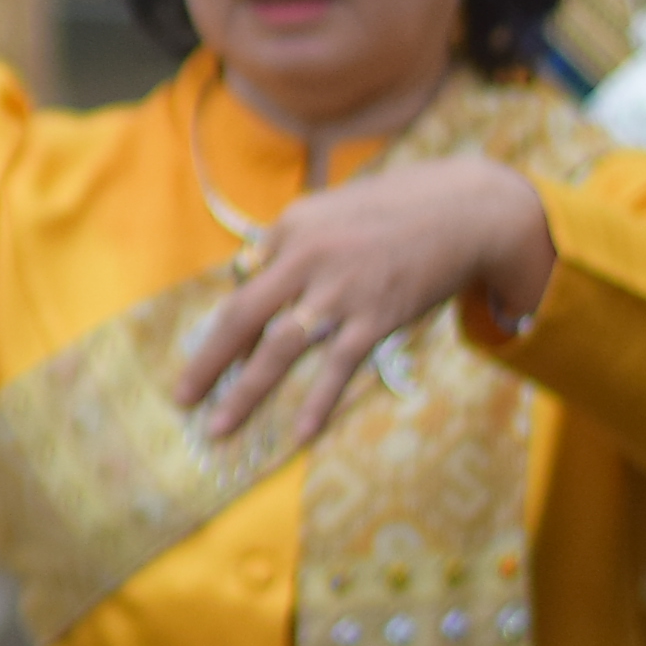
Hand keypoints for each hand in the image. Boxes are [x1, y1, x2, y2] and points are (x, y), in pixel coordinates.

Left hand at [173, 157, 554, 446]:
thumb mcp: (328, 213)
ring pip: (279, 348)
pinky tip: (299, 433)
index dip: (227, 325)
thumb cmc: (390, 214)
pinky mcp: (377, 317)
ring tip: (218, 425)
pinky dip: (318, 402)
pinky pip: (339, 366)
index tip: (211, 356)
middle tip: (181, 398)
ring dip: (245, 390)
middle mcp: (306, 258)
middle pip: (241, 316)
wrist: (465, 212)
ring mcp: (341, 291)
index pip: (244, 283)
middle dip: (207, 361)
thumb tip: (250, 277)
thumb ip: (288, 244)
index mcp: (289, 229)